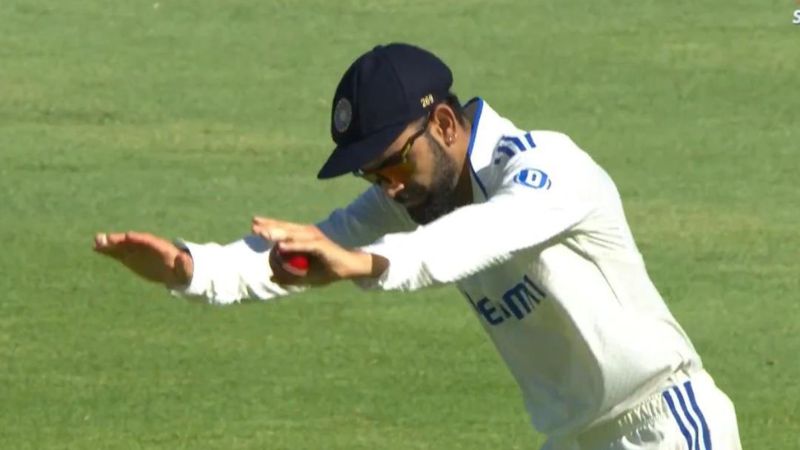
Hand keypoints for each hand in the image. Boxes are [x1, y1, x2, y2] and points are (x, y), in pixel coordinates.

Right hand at [93, 231, 192, 286]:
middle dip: (120, 239)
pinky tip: (96, 248)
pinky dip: (108, 251)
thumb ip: (183, 264)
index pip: (148, 240)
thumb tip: (183, 258)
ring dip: (109, 243)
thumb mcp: (184, 269)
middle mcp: (145, 246)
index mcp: (160, 247)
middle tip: (106, 238)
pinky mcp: (130, 258)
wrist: (173, 271)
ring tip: (96, 241)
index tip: (128, 236)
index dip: (139, 238)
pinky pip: (117, 253)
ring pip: (121, 246)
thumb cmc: (181, 270)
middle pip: (131, 241)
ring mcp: (136, 251)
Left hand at [252, 217, 384, 285]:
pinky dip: (292, 246)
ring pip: (292, 235)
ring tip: (263, 235)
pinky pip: (303, 245)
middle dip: (269, 226)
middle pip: (285, 228)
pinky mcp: (320, 245)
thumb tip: (271, 278)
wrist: (349, 268)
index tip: (253, 224)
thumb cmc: (329, 270)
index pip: (284, 229)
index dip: (269, 225)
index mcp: (304, 237)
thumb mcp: (307, 276)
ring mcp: (314, 238)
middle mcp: (309, 233)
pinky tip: (281, 248)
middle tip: (253, 227)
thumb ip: (290, 277)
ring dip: (277, 234)